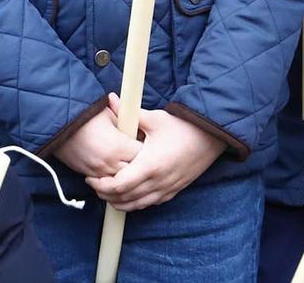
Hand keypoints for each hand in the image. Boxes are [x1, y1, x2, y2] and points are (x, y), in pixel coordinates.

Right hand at [53, 98, 141, 179]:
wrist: (57, 125)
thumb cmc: (85, 116)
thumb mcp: (109, 115)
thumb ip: (126, 122)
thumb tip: (139, 120)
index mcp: (118, 147)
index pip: (142, 154)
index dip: (146, 148)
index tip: (148, 141)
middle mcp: (110, 163)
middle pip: (133, 171)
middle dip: (139, 162)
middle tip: (142, 153)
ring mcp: (98, 172)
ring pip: (120, 181)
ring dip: (126, 172)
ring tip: (129, 161)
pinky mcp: (88, 174)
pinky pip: (106, 182)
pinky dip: (112, 176)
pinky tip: (114, 166)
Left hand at [86, 105, 224, 210]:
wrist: (212, 137)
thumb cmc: (184, 126)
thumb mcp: (156, 118)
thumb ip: (130, 112)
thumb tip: (110, 99)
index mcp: (150, 165)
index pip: (118, 185)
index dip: (101, 185)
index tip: (91, 178)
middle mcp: (158, 182)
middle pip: (123, 199)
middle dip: (105, 195)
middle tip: (95, 184)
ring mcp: (166, 189)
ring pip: (135, 205)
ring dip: (118, 202)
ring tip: (107, 191)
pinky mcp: (173, 192)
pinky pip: (148, 204)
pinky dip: (134, 202)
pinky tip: (128, 193)